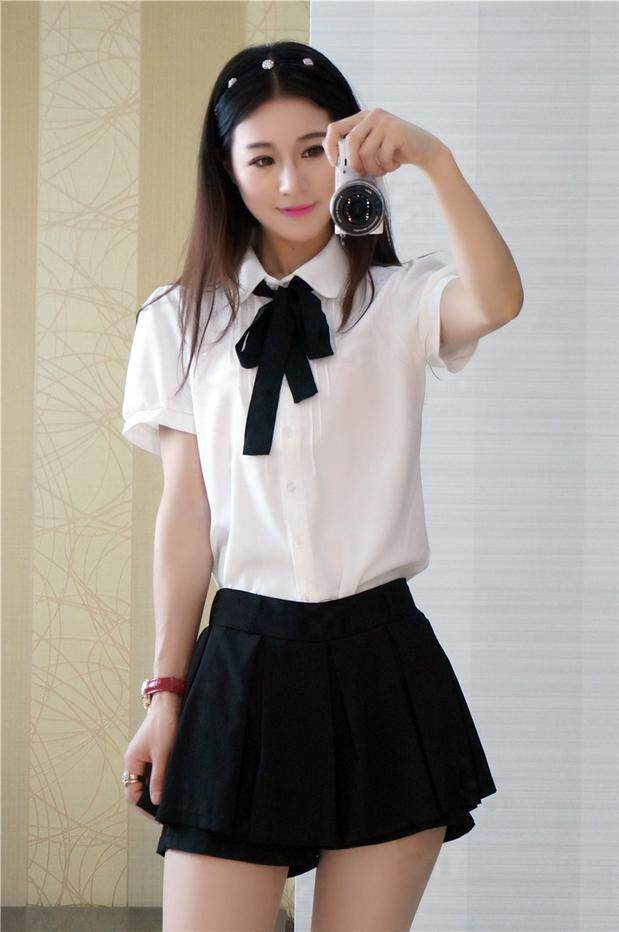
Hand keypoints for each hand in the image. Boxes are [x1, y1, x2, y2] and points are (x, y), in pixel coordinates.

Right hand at [123, 694, 180, 818]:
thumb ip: (159, 779)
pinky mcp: (154, 751)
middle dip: (151, 800)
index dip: (145, 806)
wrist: (170, 702)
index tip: (159, 816)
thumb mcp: (163, 755)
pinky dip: (163, 779)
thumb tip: (156, 802)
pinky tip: (174, 784)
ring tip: (172, 800)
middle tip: (167, 812)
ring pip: (149, 780)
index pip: (132, 793)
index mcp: (132, 762)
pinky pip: (155, 771)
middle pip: (139, 788)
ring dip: (158, 789)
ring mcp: (144, 756)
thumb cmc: (164, 725)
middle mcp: (135, 761)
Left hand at [322, 107, 443, 175]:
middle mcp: (372, 115)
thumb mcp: (373, 146)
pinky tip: (394, 165)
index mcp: (362, 118)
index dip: (330, 146)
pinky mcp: (396, 131)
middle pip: (350, 142)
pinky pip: (382, 156)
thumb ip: (357, 148)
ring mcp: (384, 121)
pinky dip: (387, 167)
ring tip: (383, 169)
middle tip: (363, 173)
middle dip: (354, 163)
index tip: (334, 163)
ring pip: (366, 152)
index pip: (335, 128)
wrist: (425, 149)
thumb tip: (337, 163)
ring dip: (373, 168)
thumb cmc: (395, 151)